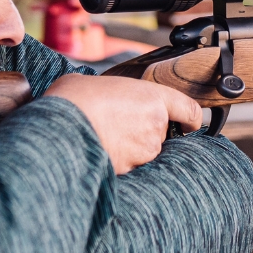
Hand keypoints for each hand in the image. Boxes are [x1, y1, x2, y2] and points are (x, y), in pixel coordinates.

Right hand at [44, 74, 199, 174]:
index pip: (189, 110)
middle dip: (143, 132)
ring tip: (102, 135)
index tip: (189, 124)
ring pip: (144, 152)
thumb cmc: (74, 100)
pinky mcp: (130, 170)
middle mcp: (155, 125)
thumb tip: (106, 98)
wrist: (60, 129)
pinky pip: (129, 166)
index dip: (191, 119)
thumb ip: (115, 92)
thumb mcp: (96, 83)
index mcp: (152, 97)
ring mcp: (144, 150)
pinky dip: (118, 161)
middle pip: (160, 133)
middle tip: (117, 125)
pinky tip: (99, 150)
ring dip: (129, 147)